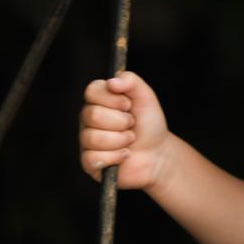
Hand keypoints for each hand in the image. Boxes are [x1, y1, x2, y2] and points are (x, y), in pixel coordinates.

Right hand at [79, 71, 170, 190]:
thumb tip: (112, 82)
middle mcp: (88, 118)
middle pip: (93, 115)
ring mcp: (86, 140)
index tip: (128, 105)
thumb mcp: (145, 97)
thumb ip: (130, 81)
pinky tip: (124, 155)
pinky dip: (116, 157)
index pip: (91, 91)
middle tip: (132, 124)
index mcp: (98, 100)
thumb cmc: (149, 124)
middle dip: (121, 121)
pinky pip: (93, 158)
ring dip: (121, 140)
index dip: (113, 99)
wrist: (157, 153)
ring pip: (94, 138)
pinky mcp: (88, 162)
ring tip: (130, 139)